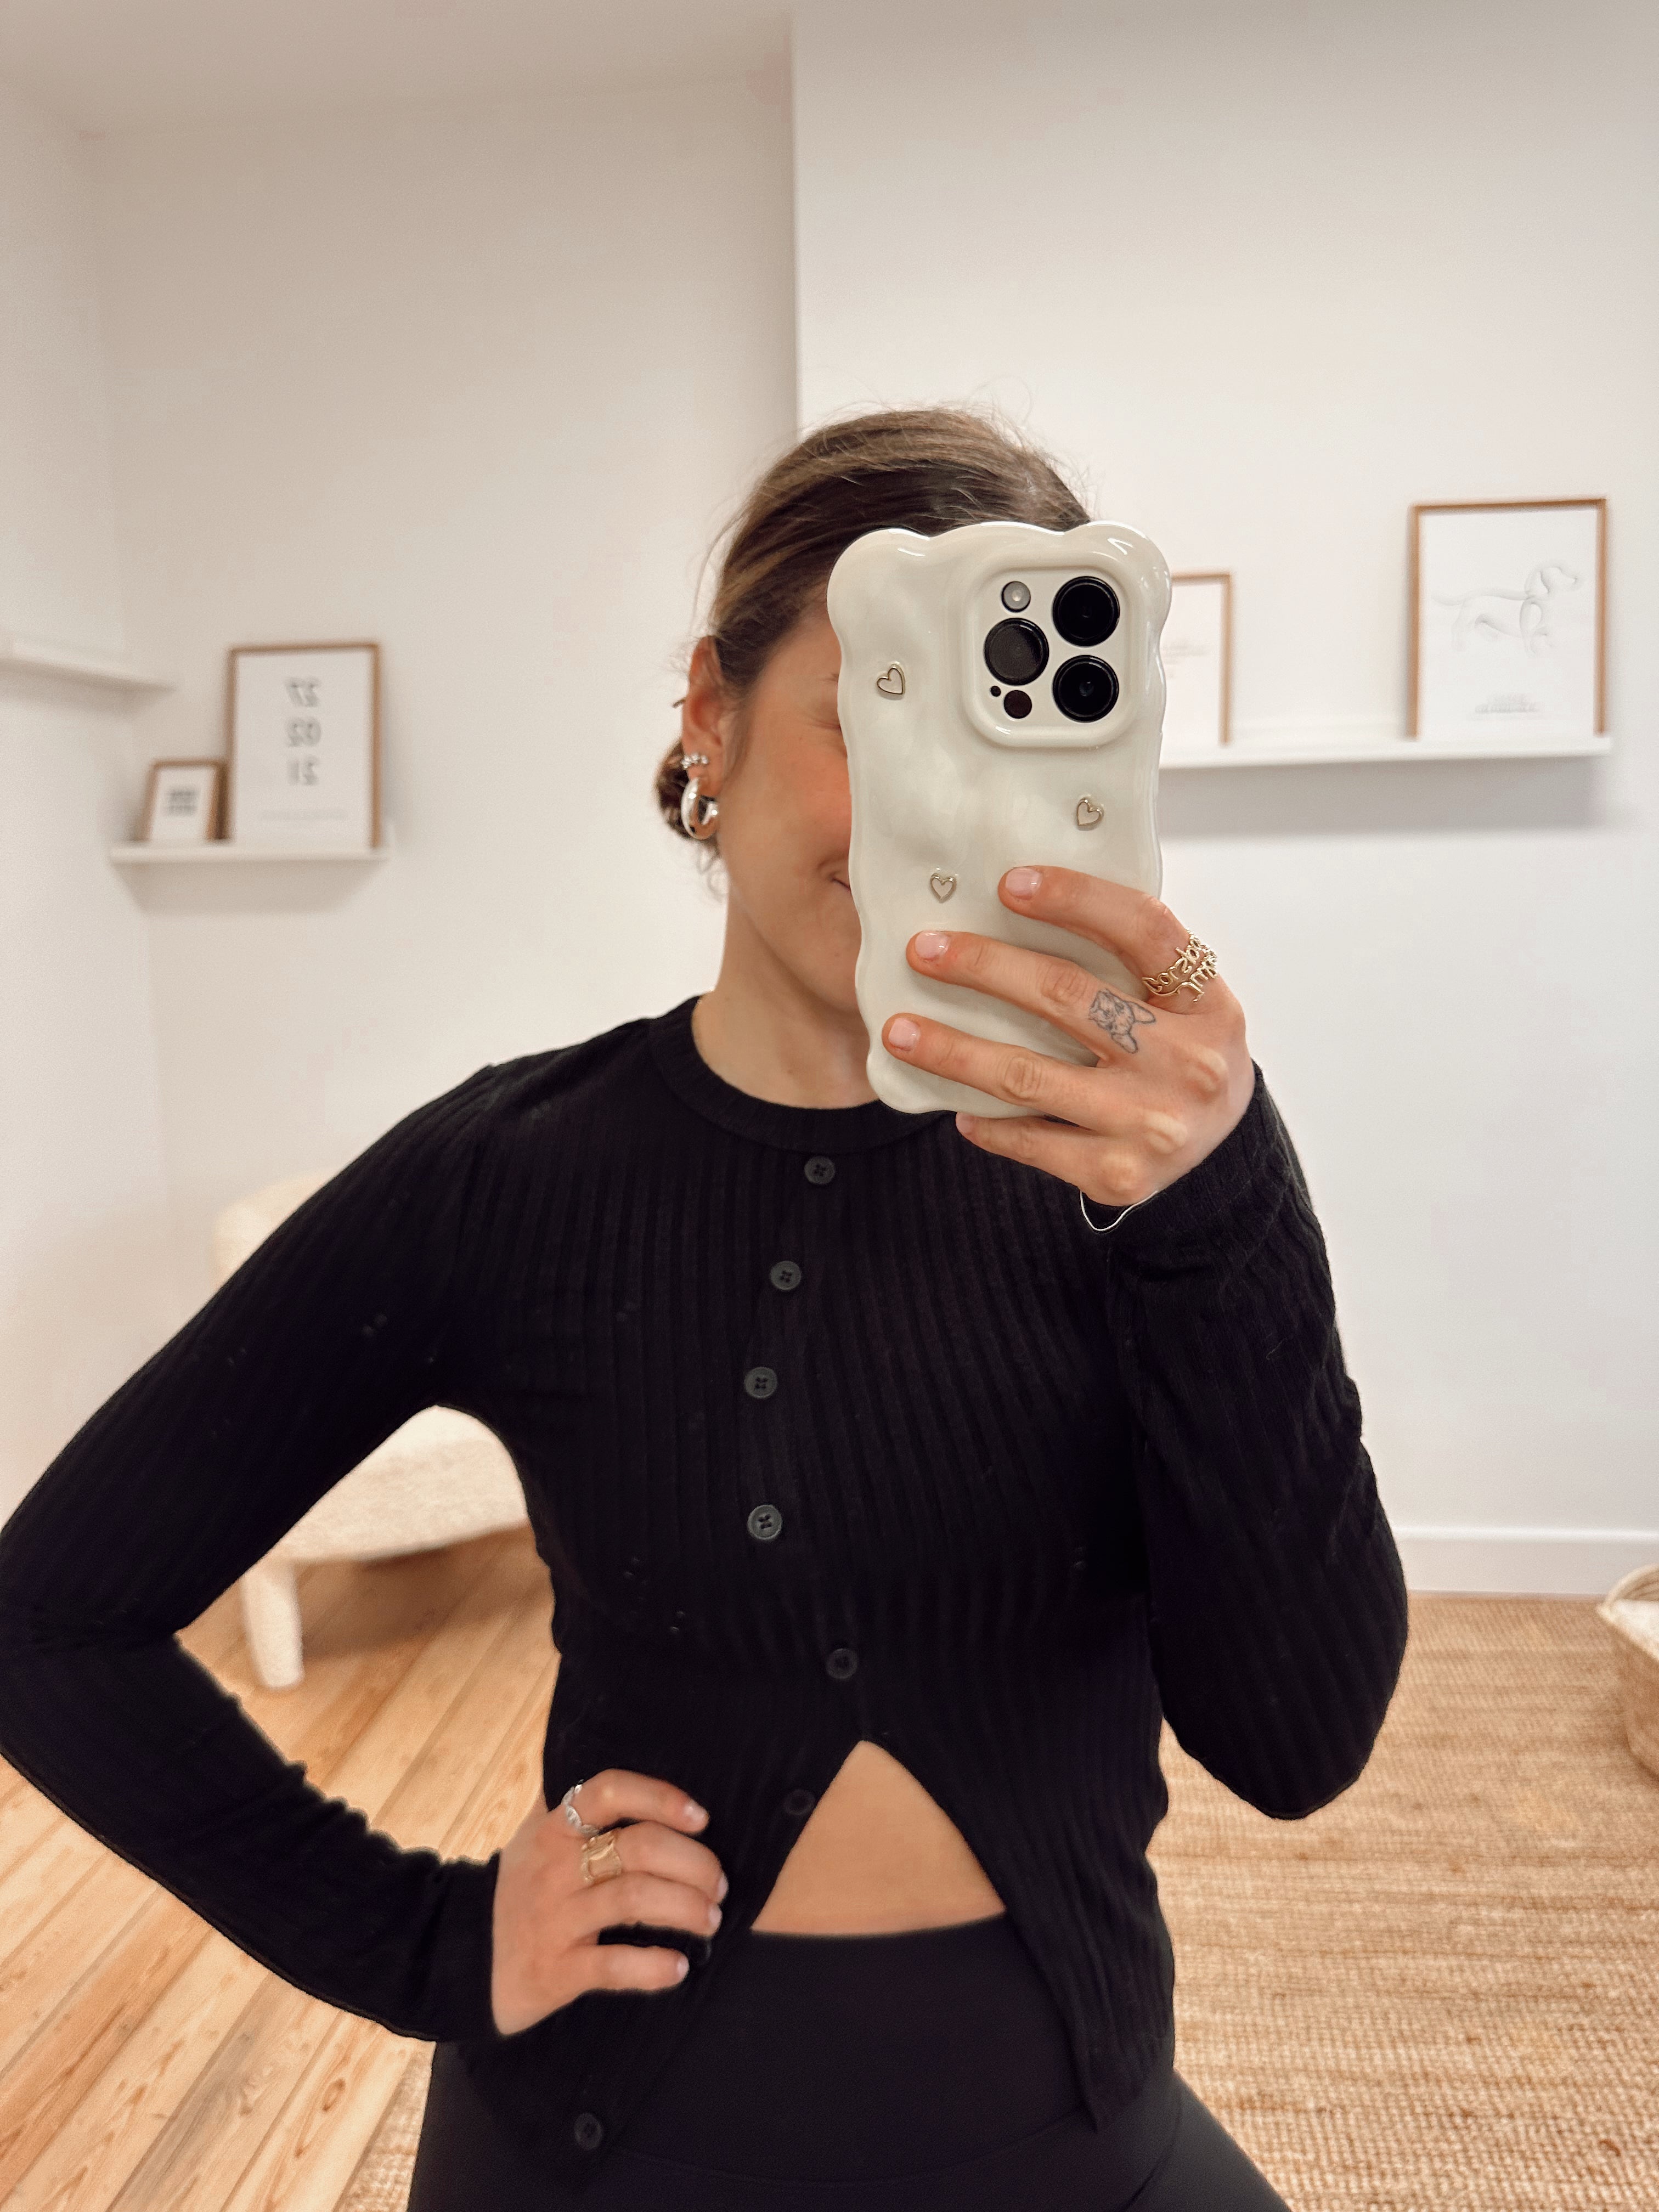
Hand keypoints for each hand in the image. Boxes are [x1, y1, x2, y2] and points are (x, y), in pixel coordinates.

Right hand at [490, 1769, 726, 2034]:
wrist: (461, 1960)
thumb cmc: (523, 1891)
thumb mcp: (538, 1837)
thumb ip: (581, 1807)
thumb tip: (644, 1776)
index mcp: (554, 1827)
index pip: (609, 1790)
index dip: (660, 1797)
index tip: (701, 1818)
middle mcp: (553, 1867)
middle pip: (639, 1847)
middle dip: (693, 1864)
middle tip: (719, 1884)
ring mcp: (553, 1919)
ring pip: (633, 1900)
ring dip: (686, 1909)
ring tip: (711, 1920)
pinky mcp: (553, 1971)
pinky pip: (613, 1966)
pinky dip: (653, 1966)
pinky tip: (679, 1967)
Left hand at [881, 868, 1254, 1209]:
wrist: (1221, 1160)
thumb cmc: (1183, 1059)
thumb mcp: (1185, 1003)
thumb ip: (1130, 960)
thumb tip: (1023, 899)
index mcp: (1208, 1003)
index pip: (1143, 930)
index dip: (1076, 899)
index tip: (1008, 883)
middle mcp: (1187, 1062)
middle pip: (1068, 997)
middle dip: (984, 967)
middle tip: (923, 951)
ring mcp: (1151, 1123)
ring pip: (1027, 1076)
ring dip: (951, 1050)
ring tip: (898, 1030)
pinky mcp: (1117, 1174)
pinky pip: (1030, 1142)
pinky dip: (985, 1123)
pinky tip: (953, 1107)